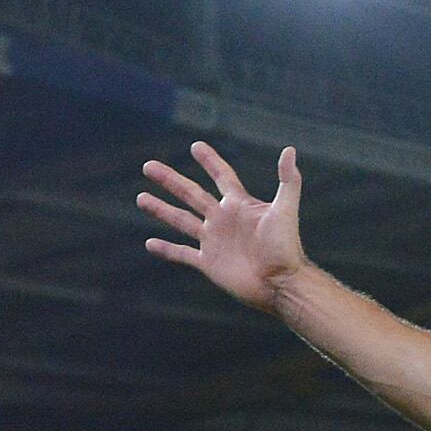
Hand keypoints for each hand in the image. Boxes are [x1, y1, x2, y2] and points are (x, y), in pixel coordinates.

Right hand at [140, 143, 310, 313]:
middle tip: (148, 166)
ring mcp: (214, 241)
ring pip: (181, 220)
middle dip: (170, 180)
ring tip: (141, 197)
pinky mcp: (208, 263)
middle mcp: (222, 220)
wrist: (280, 284)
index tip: (195, 146)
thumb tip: (290, 150)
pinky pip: (182, 254)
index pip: (221, 176)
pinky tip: (149, 243)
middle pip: (191, 194)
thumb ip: (288, 181)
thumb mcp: (285, 211)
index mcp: (238, 205)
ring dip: (161, 209)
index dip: (209, 161)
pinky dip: (166, 249)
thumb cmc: (286, 248)